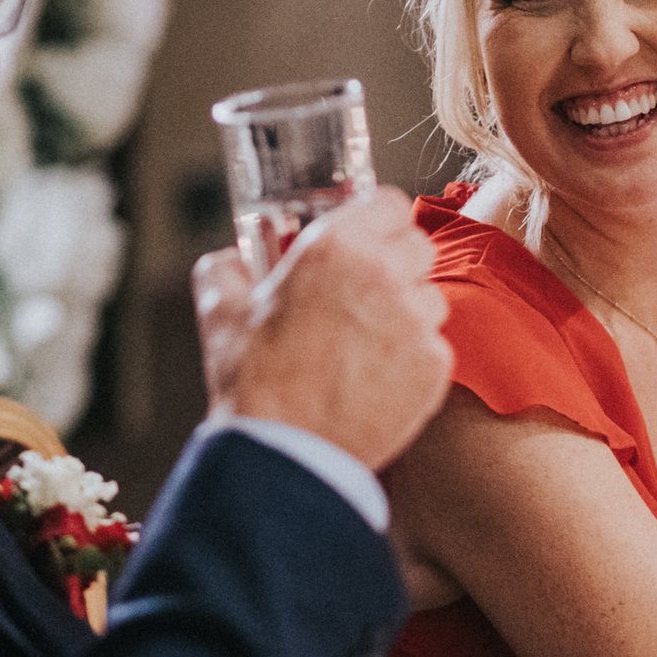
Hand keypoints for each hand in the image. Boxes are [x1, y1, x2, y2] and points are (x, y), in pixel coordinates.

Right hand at [192, 187, 452, 471]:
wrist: (285, 452)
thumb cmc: (253, 382)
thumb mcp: (221, 312)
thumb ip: (224, 270)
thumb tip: (228, 259)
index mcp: (335, 248)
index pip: (389, 203)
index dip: (378, 221)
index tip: (369, 239)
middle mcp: (384, 275)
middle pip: (418, 246)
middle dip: (396, 264)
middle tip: (366, 293)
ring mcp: (416, 322)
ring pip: (431, 297)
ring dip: (408, 312)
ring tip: (367, 343)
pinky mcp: (435, 366)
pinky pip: (435, 346)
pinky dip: (414, 359)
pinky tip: (378, 376)